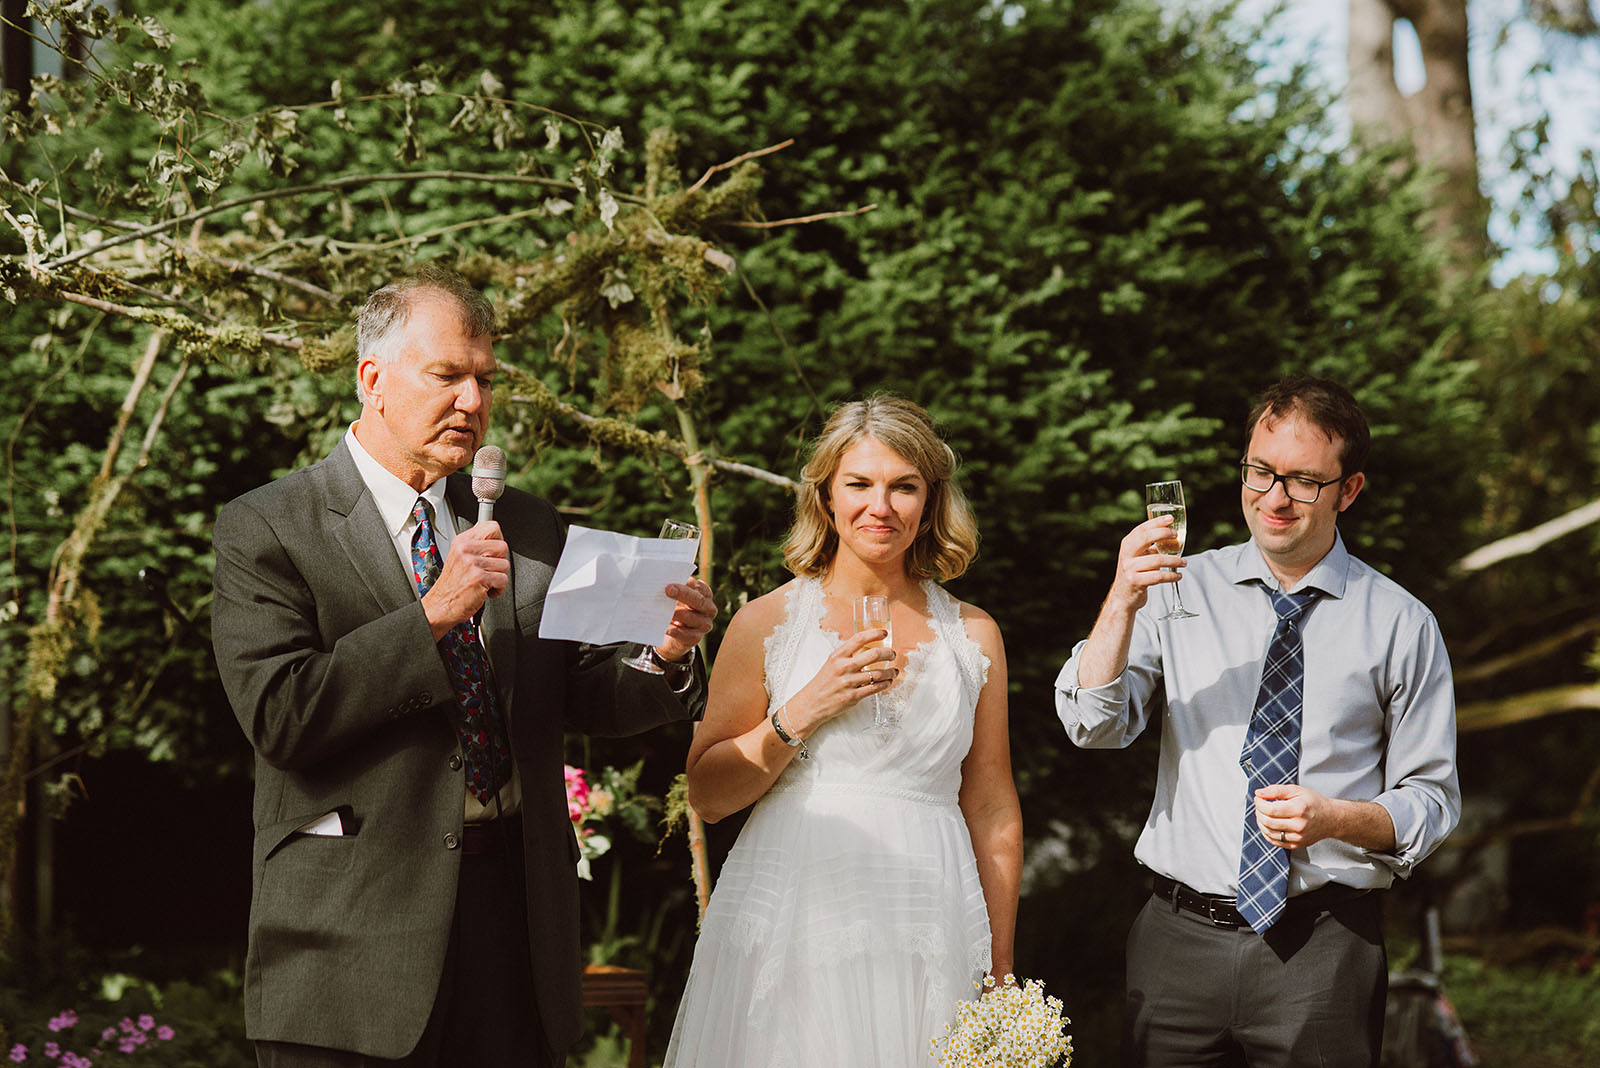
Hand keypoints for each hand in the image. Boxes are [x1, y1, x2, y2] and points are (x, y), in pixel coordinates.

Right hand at [422, 521, 509, 638]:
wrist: (440, 606)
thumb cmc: (452, 585)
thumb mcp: (458, 558)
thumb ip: (475, 546)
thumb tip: (494, 536)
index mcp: (461, 541)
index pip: (492, 527)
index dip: (498, 539)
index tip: (493, 551)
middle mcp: (465, 549)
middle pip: (502, 546)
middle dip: (500, 561)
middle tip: (488, 570)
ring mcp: (472, 563)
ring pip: (505, 565)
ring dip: (498, 577)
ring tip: (485, 582)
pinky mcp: (479, 578)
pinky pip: (503, 580)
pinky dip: (498, 589)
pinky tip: (485, 591)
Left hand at [654, 578, 718, 662]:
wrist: (672, 634)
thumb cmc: (674, 609)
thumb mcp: (676, 598)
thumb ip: (675, 590)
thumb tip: (664, 582)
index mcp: (705, 595)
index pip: (700, 587)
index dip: (688, 583)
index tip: (675, 580)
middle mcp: (709, 609)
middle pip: (698, 600)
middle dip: (683, 594)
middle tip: (668, 590)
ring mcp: (704, 625)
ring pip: (691, 618)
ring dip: (677, 614)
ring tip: (662, 610)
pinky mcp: (696, 638)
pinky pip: (686, 635)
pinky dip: (675, 631)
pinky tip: (666, 628)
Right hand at [789, 629, 897, 732]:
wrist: (811, 703)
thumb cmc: (823, 683)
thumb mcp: (831, 663)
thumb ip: (847, 655)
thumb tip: (866, 646)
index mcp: (837, 656)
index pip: (859, 638)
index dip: (874, 633)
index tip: (884, 633)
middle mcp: (843, 667)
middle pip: (873, 655)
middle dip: (888, 653)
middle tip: (892, 654)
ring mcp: (849, 682)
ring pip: (878, 673)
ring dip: (890, 672)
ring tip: (894, 671)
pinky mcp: (853, 696)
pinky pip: (874, 688)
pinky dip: (885, 684)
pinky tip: (888, 682)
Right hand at [1106, 516, 1184, 611]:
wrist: (1123, 597)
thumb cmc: (1134, 574)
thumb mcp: (1138, 557)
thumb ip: (1149, 547)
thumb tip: (1171, 536)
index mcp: (1127, 545)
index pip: (1142, 529)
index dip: (1156, 522)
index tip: (1170, 518)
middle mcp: (1126, 554)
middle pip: (1145, 538)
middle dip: (1163, 534)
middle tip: (1176, 535)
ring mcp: (1130, 568)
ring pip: (1156, 560)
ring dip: (1174, 560)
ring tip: (1183, 562)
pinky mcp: (1135, 582)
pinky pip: (1158, 576)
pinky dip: (1171, 576)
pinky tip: (1178, 576)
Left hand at [1253, 783, 1331, 850]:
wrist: (1331, 819)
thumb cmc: (1314, 803)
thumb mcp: (1296, 790)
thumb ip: (1276, 790)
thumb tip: (1259, 793)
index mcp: (1298, 809)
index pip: (1270, 809)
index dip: (1259, 804)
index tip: (1258, 798)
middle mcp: (1299, 826)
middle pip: (1268, 822)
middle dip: (1258, 812)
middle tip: (1259, 805)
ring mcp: (1298, 837)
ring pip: (1269, 833)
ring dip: (1261, 823)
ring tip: (1262, 814)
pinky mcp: (1297, 845)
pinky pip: (1275, 842)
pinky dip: (1267, 833)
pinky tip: (1268, 825)